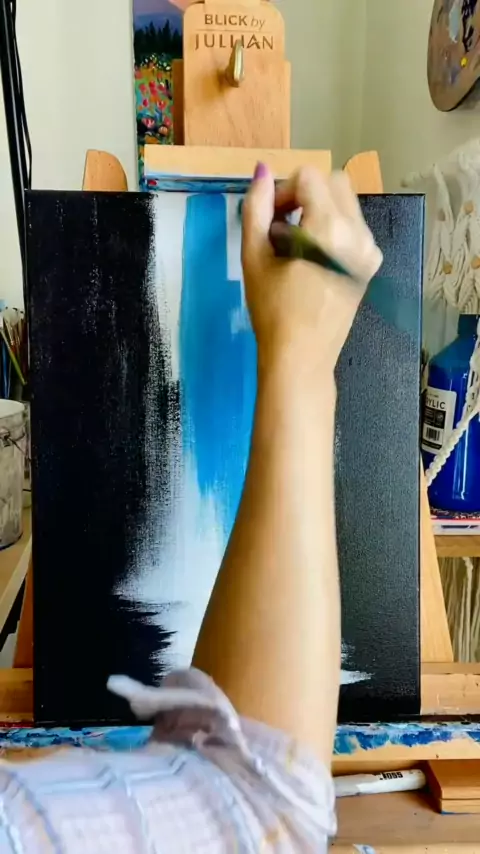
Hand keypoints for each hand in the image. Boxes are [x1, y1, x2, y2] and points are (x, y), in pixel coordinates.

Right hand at [241, 164, 382, 373]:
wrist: (301, 357)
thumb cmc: (272, 310)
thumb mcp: (253, 257)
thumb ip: (256, 208)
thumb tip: (262, 172)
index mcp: (329, 228)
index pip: (309, 176)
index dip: (284, 190)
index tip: (270, 220)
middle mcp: (358, 233)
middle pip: (335, 182)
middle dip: (306, 194)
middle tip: (282, 226)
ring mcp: (369, 250)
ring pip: (346, 204)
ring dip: (319, 211)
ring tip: (295, 247)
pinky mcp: (370, 266)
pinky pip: (354, 228)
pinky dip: (332, 231)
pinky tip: (312, 260)